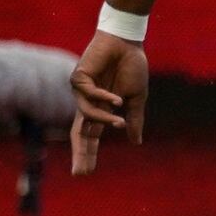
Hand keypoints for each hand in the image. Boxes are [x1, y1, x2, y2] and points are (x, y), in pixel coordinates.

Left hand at [70, 30, 149, 174]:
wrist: (127, 42)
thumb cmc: (132, 66)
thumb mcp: (137, 98)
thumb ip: (134, 120)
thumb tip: (135, 142)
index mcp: (101, 109)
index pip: (91, 136)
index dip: (88, 154)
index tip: (85, 173)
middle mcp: (88, 103)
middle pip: (80, 133)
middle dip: (81, 153)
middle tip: (81, 173)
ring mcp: (82, 91)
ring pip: (87, 116)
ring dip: (105, 121)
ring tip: (120, 122)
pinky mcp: (79, 78)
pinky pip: (90, 96)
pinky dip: (104, 99)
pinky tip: (117, 98)